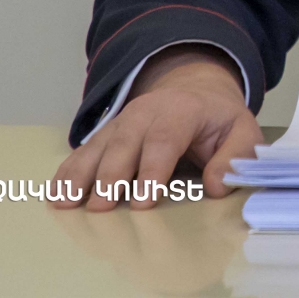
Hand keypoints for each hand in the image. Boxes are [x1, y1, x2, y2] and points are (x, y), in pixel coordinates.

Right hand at [54, 46, 262, 211]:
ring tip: (66, 201)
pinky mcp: (108, 134)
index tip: (142, 201)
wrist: (195, 91)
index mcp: (181, 110)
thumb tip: (218, 185)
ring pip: (99, 147)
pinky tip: (57, 192)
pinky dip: (69, 171)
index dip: (152, 170)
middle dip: (111, 176)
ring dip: (81, 174)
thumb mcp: (241, 131)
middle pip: (125, 143)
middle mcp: (146, 112)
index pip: (164, 139)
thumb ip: (234, 157)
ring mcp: (122, 122)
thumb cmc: (219, 120)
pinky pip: (85, 151)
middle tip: (102, 208)